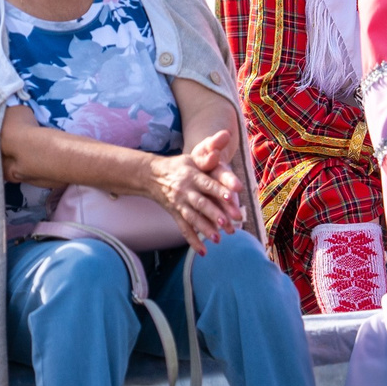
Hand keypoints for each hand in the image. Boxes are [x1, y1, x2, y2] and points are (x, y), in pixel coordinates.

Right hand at [148, 130, 243, 247]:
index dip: (220, 188)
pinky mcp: (175, 213)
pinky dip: (193, 240)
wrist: (152, 175)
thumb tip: (226, 134)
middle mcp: (185, 190)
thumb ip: (211, 149)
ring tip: (218, 238)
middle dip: (215, 213)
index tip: (234, 194)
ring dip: (205, 228)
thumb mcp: (194, 156)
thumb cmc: (181, 165)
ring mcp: (179, 203)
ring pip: (192, 217)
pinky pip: (184, 228)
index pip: (208, 182)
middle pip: (201, 202)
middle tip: (229, 222)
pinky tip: (203, 251)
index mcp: (192, 175)